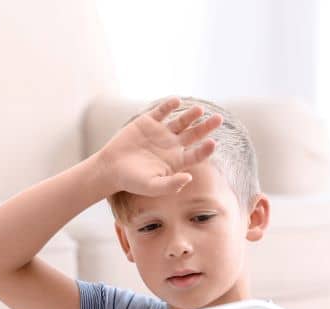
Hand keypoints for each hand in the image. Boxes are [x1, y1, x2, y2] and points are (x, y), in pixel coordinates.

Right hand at [95, 96, 222, 196]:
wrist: (111, 168)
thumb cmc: (132, 181)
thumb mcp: (152, 186)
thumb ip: (171, 185)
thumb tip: (189, 178)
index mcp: (176, 161)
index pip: (196, 154)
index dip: (206, 149)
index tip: (213, 143)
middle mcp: (172, 145)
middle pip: (194, 134)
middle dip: (206, 127)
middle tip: (218, 119)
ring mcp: (161, 132)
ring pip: (181, 121)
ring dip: (190, 115)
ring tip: (199, 110)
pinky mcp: (148, 122)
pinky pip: (161, 111)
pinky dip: (168, 106)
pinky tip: (176, 101)